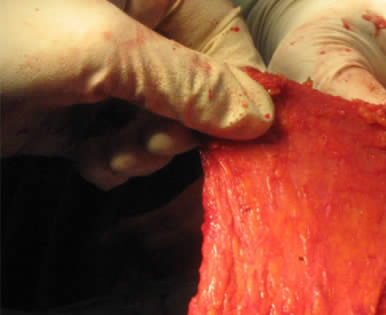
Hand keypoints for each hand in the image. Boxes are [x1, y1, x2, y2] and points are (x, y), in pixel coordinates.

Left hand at [0, 0, 274, 188]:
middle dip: (180, 127)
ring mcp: (98, 66)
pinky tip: (91, 165)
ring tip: (110, 158)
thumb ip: (189, 83)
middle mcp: (131, 23)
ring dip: (145, 150)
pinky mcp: (70, 106)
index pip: (230, 41)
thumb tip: (262, 119)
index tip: (230, 140)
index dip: (236, 95)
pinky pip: (122, 140)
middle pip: (201, 88)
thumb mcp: (99, 51)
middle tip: (145, 145)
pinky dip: (115, 162)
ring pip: (164, 120)